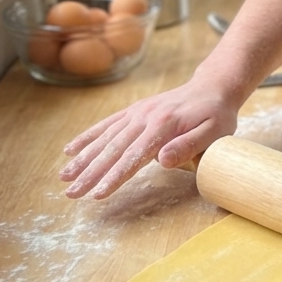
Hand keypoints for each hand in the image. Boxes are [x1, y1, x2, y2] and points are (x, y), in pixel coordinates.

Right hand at [59, 81, 238, 198]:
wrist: (214, 87)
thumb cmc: (217, 115)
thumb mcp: (215, 132)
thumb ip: (189, 145)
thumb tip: (162, 160)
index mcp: (165, 125)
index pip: (135, 155)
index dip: (116, 175)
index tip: (98, 193)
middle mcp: (146, 116)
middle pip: (114, 148)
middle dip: (91, 172)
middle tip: (71, 194)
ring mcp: (138, 112)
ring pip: (106, 137)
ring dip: (84, 158)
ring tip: (64, 178)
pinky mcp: (135, 110)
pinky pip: (108, 124)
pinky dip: (88, 137)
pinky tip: (70, 150)